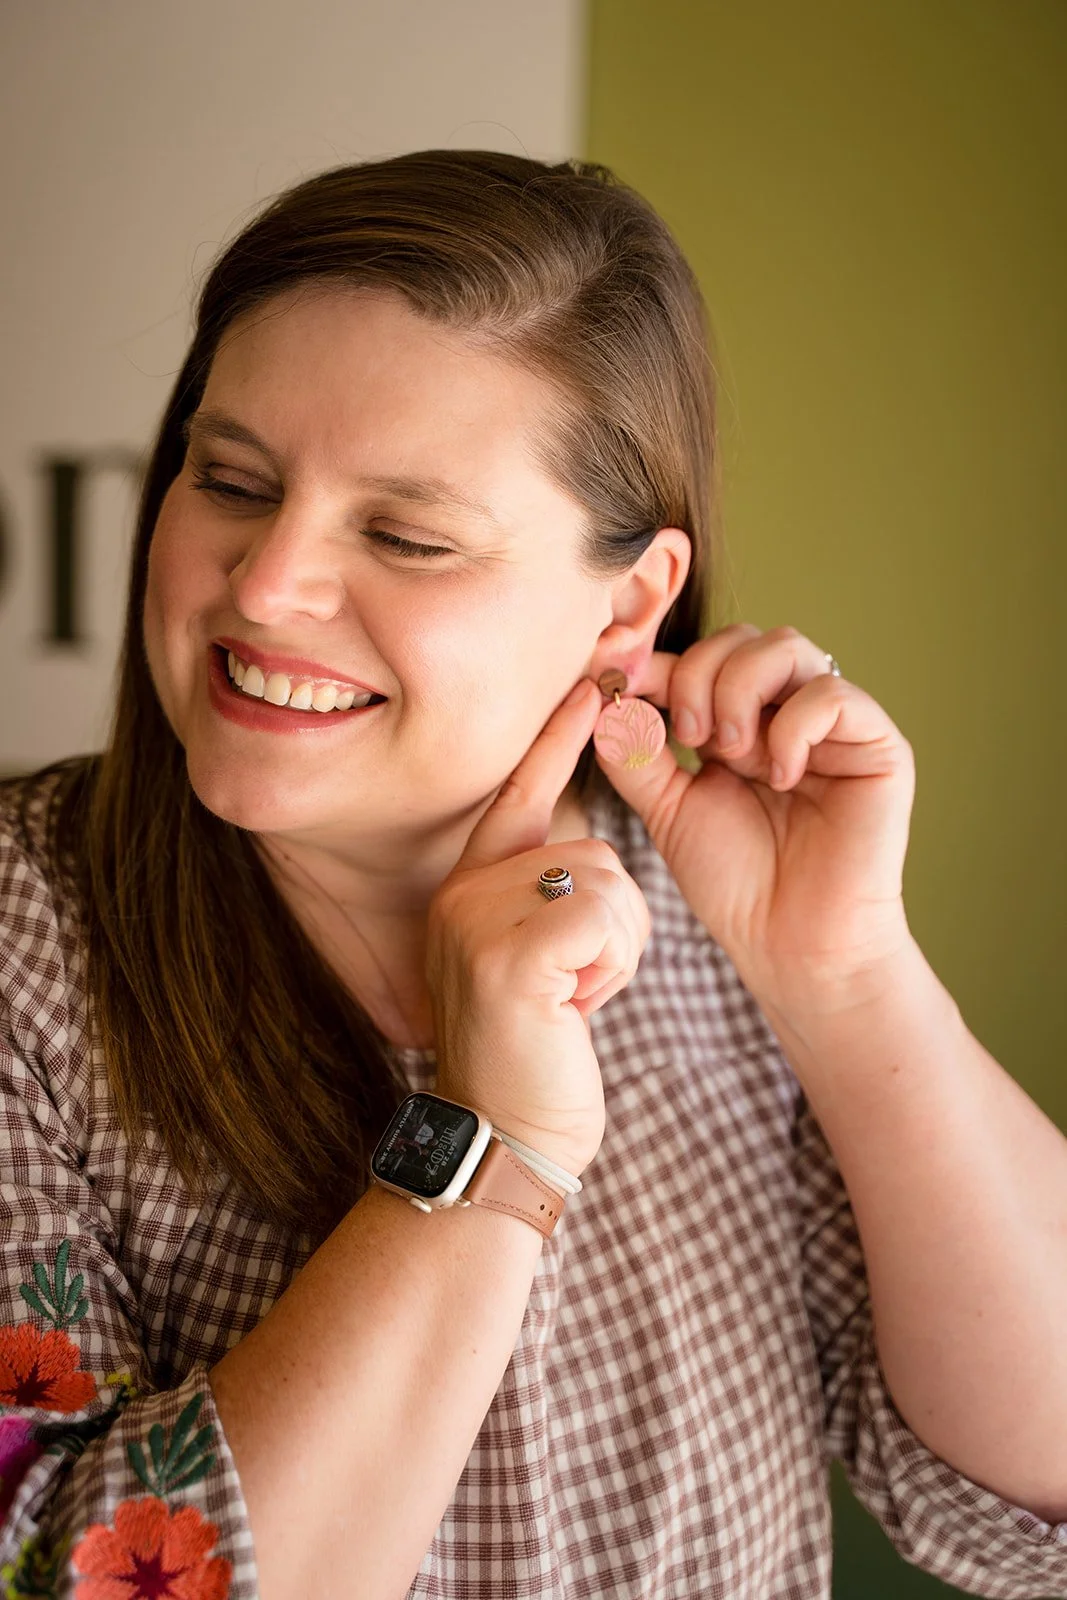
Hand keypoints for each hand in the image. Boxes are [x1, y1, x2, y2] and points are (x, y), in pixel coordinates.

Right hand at [426, 680, 650, 1175]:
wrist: (504, 1139)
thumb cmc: (533, 1052)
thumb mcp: (528, 961)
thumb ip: (542, 899)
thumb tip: (587, 850)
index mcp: (467, 887)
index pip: (518, 793)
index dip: (556, 739)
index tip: (591, 682)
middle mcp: (461, 891)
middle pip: (591, 847)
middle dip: (614, 919)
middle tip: (578, 983)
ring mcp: (477, 919)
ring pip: (607, 880)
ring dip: (619, 949)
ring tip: (575, 998)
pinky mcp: (510, 954)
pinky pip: (604, 915)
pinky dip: (614, 966)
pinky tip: (577, 1008)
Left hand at [591, 624, 915, 1012]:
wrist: (790, 945)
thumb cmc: (735, 884)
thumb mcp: (668, 808)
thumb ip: (638, 752)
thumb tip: (603, 696)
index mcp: (741, 722)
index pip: (703, 658)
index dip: (658, 660)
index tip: (616, 676)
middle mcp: (789, 713)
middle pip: (744, 638)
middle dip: (700, 676)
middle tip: (689, 738)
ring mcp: (835, 726)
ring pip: (787, 648)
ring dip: (739, 691)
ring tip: (728, 752)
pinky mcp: (878, 746)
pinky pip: (833, 694)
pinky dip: (792, 726)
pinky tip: (778, 775)